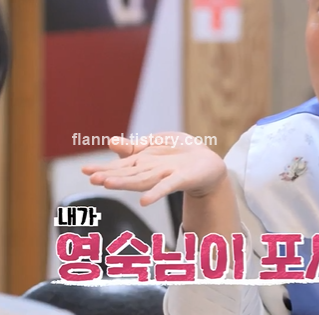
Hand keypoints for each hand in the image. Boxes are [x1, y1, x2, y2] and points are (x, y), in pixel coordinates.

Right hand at [81, 132, 226, 205]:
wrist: (207, 163)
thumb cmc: (179, 153)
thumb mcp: (155, 143)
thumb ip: (134, 146)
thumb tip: (110, 142)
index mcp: (142, 163)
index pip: (119, 166)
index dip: (103, 168)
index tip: (84, 170)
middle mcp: (150, 172)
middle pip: (128, 174)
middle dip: (110, 176)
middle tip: (92, 178)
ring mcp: (164, 176)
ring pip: (142, 180)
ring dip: (125, 183)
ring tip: (107, 184)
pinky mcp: (180, 179)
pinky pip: (167, 187)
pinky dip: (156, 193)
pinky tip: (144, 201)